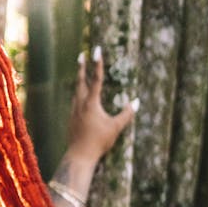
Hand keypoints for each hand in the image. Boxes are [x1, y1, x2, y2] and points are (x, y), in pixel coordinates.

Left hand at [67, 47, 136, 164]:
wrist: (79, 156)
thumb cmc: (99, 142)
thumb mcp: (116, 128)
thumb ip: (127, 114)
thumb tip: (137, 102)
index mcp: (91, 103)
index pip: (96, 79)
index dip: (97, 64)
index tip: (96, 50)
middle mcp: (80, 104)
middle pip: (80, 81)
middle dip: (81, 67)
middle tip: (81, 55)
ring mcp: (73, 111)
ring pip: (76, 91)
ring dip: (79, 81)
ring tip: (81, 74)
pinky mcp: (70, 118)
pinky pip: (74, 101)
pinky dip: (78, 94)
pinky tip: (80, 97)